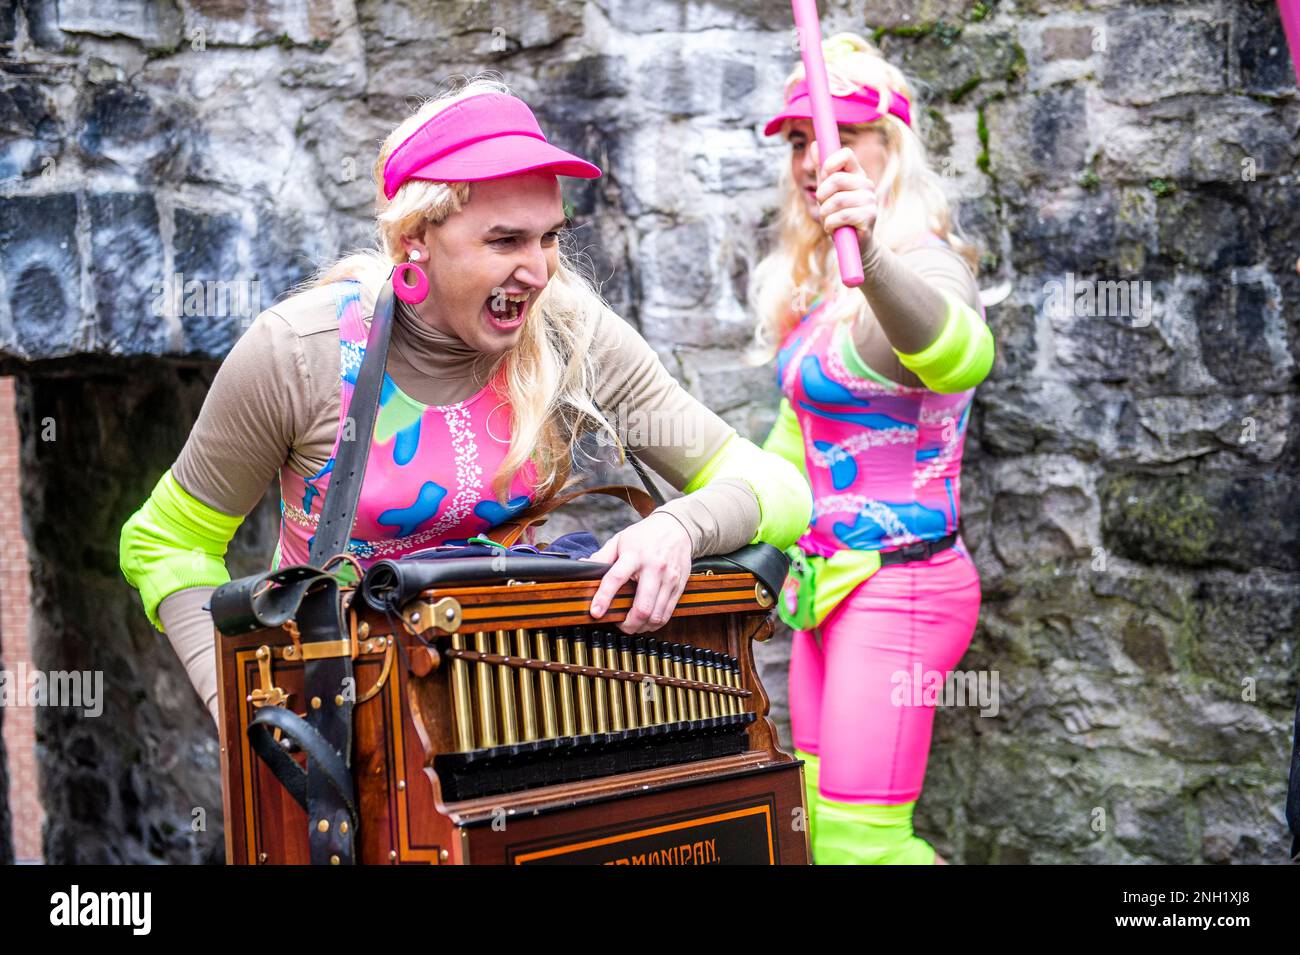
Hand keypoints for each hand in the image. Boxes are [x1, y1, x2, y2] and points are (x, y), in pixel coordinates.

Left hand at [585, 513, 692, 633]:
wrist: (677, 527)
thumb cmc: (645, 535)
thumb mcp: (620, 540)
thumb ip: (601, 556)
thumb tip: (582, 566)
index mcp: (634, 555)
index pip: (616, 578)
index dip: (604, 598)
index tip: (595, 612)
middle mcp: (654, 568)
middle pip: (642, 606)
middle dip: (628, 624)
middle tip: (618, 625)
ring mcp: (669, 578)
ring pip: (656, 615)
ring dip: (641, 627)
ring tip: (632, 625)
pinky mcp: (679, 586)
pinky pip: (668, 613)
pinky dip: (655, 623)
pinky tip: (646, 621)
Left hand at [810, 140, 877, 249]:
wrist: (854, 244)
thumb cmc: (839, 215)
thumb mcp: (828, 191)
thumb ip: (822, 169)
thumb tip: (814, 144)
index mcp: (857, 174)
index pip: (846, 154)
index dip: (830, 163)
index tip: (824, 175)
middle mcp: (866, 184)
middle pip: (836, 180)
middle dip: (822, 196)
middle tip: (823, 207)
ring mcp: (870, 201)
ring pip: (836, 201)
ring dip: (825, 214)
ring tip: (829, 220)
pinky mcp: (869, 217)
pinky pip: (842, 216)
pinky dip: (830, 225)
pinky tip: (833, 228)